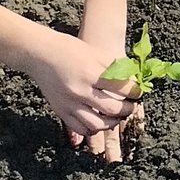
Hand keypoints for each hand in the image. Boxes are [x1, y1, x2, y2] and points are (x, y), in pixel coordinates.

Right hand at [20, 28, 135, 146]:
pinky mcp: (61, 111)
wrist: (40, 54)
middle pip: (112, 109)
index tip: (138, 92)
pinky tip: (100, 122)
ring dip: (112, 123)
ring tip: (117, 116)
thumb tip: (132, 81)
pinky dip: (93, 129)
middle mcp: (80, 91)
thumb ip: (114, 68)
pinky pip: (80, 129)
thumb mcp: (95, 53)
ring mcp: (69, 104)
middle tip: (131, 106)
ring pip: (97, 125)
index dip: (135, 92)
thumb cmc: (70, 50)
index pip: (122, 88)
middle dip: (127, 109)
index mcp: (91, 73)